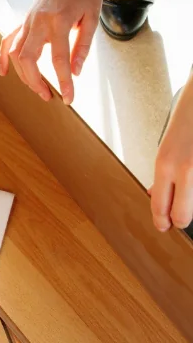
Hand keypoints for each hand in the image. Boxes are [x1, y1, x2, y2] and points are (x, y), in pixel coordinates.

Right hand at [0, 0, 100, 104]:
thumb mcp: (92, 17)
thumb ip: (83, 46)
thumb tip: (75, 71)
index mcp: (59, 21)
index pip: (58, 59)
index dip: (63, 81)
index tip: (69, 98)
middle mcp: (39, 22)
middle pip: (28, 60)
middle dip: (36, 82)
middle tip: (49, 96)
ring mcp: (28, 22)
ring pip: (16, 54)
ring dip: (23, 75)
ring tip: (38, 88)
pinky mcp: (24, 22)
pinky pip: (7, 42)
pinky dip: (3, 58)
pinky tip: (3, 72)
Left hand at [150, 82, 192, 231]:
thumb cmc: (190, 116)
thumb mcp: (167, 145)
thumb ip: (163, 174)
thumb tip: (154, 194)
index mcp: (165, 164)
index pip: (160, 208)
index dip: (163, 222)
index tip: (165, 226)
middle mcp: (185, 169)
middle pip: (183, 218)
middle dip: (182, 220)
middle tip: (180, 218)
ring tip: (188, 184)